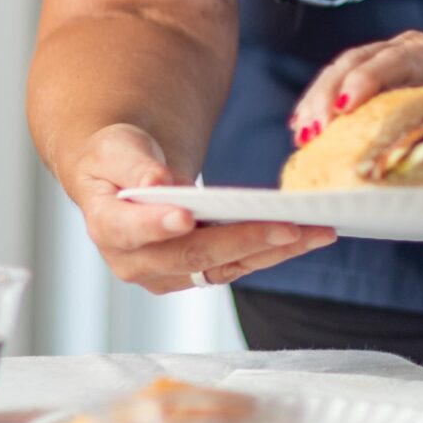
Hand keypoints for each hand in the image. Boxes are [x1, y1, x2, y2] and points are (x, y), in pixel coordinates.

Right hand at [60, 124, 335, 294]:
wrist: (127, 176)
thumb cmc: (119, 157)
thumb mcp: (116, 148)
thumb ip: (133, 166)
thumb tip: (155, 185)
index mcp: (107, 226)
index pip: (130, 230)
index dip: (157, 226)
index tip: (186, 217)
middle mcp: (135, 262)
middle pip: (191, 255)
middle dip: (242, 240)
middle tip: (286, 226)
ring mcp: (168, 274)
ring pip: (223, 267)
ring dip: (271, 250)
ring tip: (315, 232)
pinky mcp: (197, 274)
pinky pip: (238, 265)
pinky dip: (272, 251)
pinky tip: (306, 236)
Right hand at [287, 31, 422, 180]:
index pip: (402, 60)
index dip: (370, 80)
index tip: (344, 107)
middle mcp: (420, 48)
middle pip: (364, 60)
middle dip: (331, 93)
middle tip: (311, 131)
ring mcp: (399, 56)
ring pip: (348, 67)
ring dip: (321, 98)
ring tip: (302, 133)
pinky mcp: (386, 73)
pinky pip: (348, 80)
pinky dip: (326, 103)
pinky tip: (307, 128)